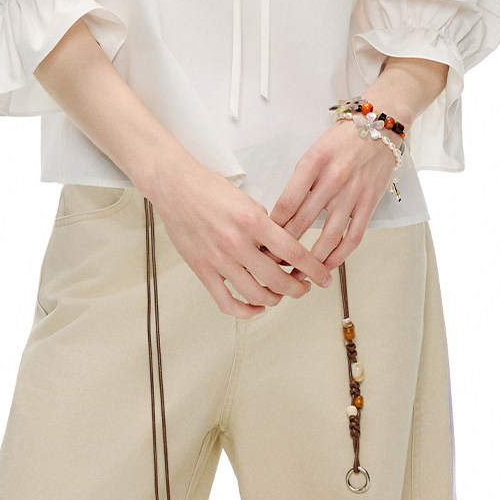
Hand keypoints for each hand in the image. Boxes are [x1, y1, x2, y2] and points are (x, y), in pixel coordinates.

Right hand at [146, 160, 333, 318]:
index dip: (314, 270)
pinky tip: (256, 307)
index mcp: (253, 221)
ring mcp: (218, 260)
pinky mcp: (203, 271)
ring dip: (275, 300)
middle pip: (278, 280)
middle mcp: (237, 243)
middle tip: (304, 287)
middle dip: (298, 289)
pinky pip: (227, 302)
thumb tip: (283, 248)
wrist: (175, 187)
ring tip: (281, 294)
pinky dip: (246, 311)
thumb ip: (266, 225)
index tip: (323, 277)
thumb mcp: (248, 200)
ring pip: (256, 295)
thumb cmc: (210, 189)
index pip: (294, 253)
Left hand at [268, 120, 397, 271]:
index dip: (271, 228)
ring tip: (299, 274)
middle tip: (272, 263)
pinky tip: (329, 265)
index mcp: (312, 163)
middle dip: (284, 248)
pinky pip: (354, 236)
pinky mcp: (370, 202)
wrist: (379, 125)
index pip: (285, 204)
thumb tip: (281, 215)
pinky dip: (340, 255)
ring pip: (328, 236)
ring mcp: (353, 193)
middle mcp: (332, 179)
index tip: (262, 241)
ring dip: (311, 260)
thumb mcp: (313, 152)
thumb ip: (299, 182)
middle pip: (302, 223)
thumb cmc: (343, 139)